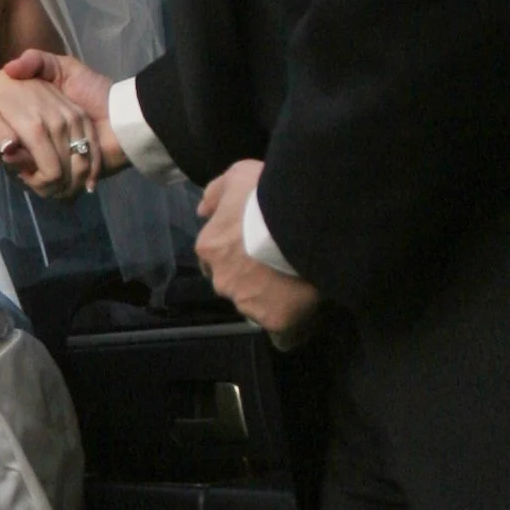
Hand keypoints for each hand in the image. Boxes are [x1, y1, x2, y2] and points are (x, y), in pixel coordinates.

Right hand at [0, 48, 120, 195]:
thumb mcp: (65, 68)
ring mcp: (41, 157)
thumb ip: (37, 61)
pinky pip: (30, 175)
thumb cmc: (95, 93)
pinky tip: (8, 156)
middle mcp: (32, 137)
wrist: (123, 121)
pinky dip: (18, 168)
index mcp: (30, 114)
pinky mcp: (55, 175)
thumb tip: (8, 67)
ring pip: (8, 158)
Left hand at [194, 163, 321, 347]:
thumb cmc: (267, 192)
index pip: (215, 260)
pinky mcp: (277, 321)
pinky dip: (294, 328)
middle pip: (235, 287)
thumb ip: (217, 193)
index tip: (258, 250)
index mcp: (210, 247)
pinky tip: (307, 315)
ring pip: (258, 309)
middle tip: (282, 265)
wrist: (303, 216)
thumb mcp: (238, 175)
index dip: (237, 255)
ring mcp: (248, 303)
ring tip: (302, 285)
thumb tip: (203, 211)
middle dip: (253, 280)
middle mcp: (222, 280)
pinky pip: (283, 335)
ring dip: (274, 300)